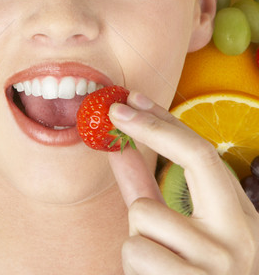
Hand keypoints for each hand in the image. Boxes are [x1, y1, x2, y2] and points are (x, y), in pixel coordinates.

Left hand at [108, 90, 258, 274]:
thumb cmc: (200, 274)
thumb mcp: (183, 229)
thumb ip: (149, 189)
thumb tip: (117, 148)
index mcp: (238, 216)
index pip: (203, 152)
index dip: (163, 120)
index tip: (129, 99)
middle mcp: (237, 236)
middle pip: (190, 159)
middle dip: (150, 128)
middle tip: (118, 110)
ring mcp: (218, 266)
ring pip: (144, 216)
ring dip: (138, 234)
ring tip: (158, 260)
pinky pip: (136, 253)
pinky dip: (136, 265)